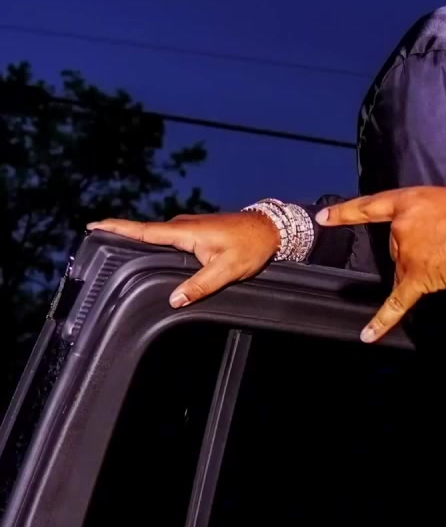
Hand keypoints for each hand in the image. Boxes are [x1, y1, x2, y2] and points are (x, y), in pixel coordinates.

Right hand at [87, 211, 279, 307]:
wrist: (272, 229)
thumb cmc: (251, 246)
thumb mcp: (227, 270)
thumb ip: (200, 286)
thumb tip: (174, 300)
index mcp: (185, 233)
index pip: (144, 230)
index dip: (117, 228)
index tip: (93, 226)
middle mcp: (182, 226)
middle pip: (145, 233)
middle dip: (121, 236)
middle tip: (96, 244)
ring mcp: (189, 227)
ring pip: (158, 236)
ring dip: (139, 240)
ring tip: (115, 250)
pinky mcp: (197, 230)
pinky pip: (169, 238)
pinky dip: (156, 244)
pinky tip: (150, 254)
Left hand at [317, 186, 445, 342]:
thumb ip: (434, 215)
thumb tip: (436, 236)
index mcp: (409, 200)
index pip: (372, 206)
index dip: (346, 212)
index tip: (324, 217)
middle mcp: (401, 227)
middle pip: (397, 246)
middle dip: (420, 248)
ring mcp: (407, 254)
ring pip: (405, 268)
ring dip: (427, 267)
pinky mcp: (417, 278)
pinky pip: (397, 302)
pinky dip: (381, 322)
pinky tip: (366, 336)